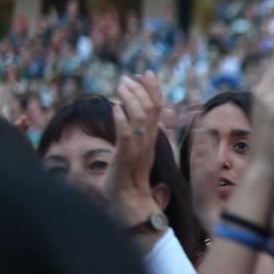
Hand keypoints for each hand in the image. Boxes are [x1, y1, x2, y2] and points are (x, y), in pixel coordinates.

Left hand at [106, 72, 162, 222]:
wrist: (131, 200)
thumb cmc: (130, 177)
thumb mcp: (138, 151)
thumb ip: (140, 134)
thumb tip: (139, 120)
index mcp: (152, 138)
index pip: (159, 108)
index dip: (154, 89)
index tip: (146, 73)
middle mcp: (149, 140)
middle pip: (153, 109)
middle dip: (142, 89)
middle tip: (128, 76)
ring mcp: (139, 147)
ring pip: (141, 117)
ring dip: (131, 99)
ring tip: (121, 85)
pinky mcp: (127, 156)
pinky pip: (127, 134)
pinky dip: (122, 119)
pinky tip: (114, 107)